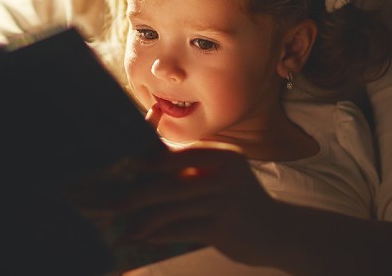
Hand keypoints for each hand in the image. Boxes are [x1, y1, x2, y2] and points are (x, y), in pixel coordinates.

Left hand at [104, 146, 287, 267]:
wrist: (280, 232)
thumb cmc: (239, 201)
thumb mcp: (221, 175)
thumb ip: (190, 168)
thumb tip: (140, 166)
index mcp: (222, 155)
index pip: (176, 155)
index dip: (146, 162)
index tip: (120, 168)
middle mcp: (225, 174)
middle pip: (169, 183)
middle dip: (136, 194)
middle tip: (111, 202)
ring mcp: (226, 201)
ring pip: (172, 208)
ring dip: (144, 218)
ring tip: (126, 226)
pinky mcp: (225, 228)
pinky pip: (182, 229)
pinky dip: (159, 233)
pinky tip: (145, 237)